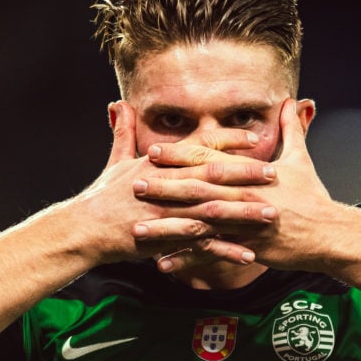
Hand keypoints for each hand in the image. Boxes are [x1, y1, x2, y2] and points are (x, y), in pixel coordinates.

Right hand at [72, 102, 277, 265]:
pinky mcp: (166, 240)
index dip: (228, 141)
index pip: (200, 147)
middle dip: (246, 175)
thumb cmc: (101, 196)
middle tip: (275, 174)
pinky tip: (249, 255)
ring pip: (214, 211)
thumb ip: (125, 133)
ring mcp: (168, 213)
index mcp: (159, 164)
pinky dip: (225, 251)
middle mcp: (167, 185)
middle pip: (213, 176)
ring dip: (244, 214)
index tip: (255, 137)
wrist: (84, 229)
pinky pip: (202, 246)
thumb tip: (120, 105)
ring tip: (272, 215)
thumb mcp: (115, 161)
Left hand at [133, 99, 338, 271]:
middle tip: (133, 185)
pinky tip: (163, 264)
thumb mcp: (302, 159)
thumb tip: (292, 102)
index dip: (179, 155)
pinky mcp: (246, 247)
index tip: (153, 152)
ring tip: (137, 230)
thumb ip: (291, 130)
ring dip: (166, 228)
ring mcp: (243, 224)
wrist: (329, 233)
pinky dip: (186, 260)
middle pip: (196, 190)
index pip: (208, 160)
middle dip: (163, 187)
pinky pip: (210, 255)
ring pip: (198, 224)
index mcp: (249, 174)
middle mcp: (242, 196)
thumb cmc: (313, 197)